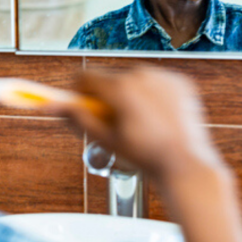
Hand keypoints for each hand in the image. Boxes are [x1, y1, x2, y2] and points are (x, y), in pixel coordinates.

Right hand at [58, 68, 224, 180]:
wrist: (186, 164)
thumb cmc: (147, 157)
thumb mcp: (106, 141)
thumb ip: (79, 119)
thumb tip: (55, 106)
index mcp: (121, 89)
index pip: (85, 76)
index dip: (78, 91)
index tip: (81, 103)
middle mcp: (142, 76)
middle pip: (109, 78)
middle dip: (106, 96)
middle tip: (114, 122)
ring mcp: (163, 77)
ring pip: (133, 79)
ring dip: (129, 95)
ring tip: (139, 123)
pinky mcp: (179, 82)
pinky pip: (155, 82)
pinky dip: (152, 95)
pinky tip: (156, 118)